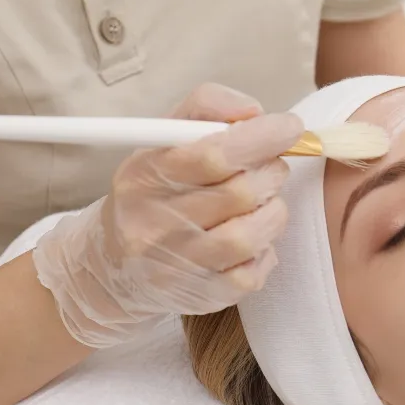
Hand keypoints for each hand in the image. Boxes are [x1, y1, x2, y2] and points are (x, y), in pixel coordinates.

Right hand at [32, 84, 303, 347]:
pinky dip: (265, 251)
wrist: (115, 268)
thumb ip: (205, 109)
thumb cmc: (153, 192)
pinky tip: (253, 237)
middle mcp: (154, 223)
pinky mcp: (202, 296)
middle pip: (239, 194)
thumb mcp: (162, 140)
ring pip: (250, 236)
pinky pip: (253, 273)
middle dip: (271, 172)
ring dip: (273, 212)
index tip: (289, 128)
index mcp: (145, 176)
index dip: (260, 138)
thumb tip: (254, 112)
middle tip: (272, 167)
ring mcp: (178, 265)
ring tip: (264, 202)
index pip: (211, 155)